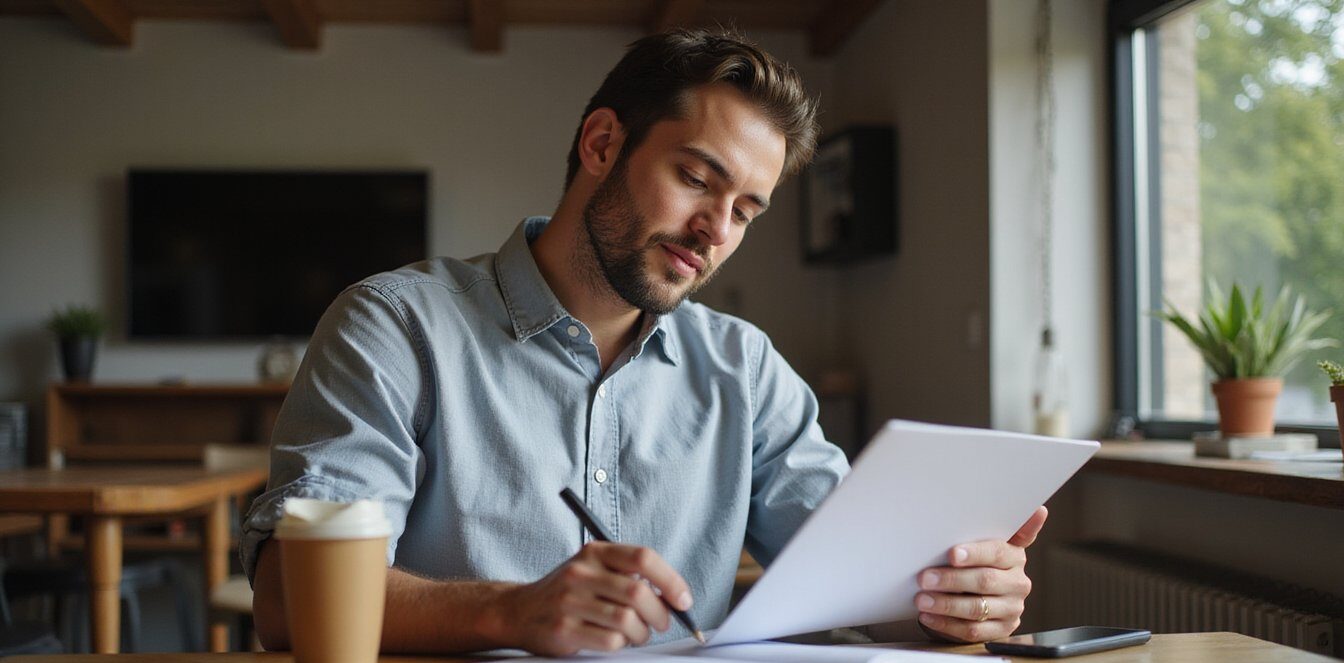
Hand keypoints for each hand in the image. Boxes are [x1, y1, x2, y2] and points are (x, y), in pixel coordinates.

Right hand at [490, 541, 693, 655]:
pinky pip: (610, 641)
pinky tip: (614, 640)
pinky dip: (621, 645)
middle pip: (638, 592)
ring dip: (641, 633)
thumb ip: (629, 576)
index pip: (643, 558)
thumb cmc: (570, 593)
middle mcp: (581, 572)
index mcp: (595, 552)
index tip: (684, 600)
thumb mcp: (594, 570)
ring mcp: (570, 600)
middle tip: (661, 623)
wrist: (519, 611)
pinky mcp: (563, 628)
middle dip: (660, 614)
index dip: (671, 580)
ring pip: (627, 620)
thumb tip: (674, 598)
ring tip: (636, 634)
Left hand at [914, 506, 1047, 642]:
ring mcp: (1011, 609)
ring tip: (922, 600)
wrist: (983, 594)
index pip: (997, 553)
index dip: (974, 553)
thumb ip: (995, 526)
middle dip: (951, 580)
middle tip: (923, 578)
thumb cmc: (978, 561)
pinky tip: (928, 616)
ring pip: (977, 609)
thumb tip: (1040, 509)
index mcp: (1015, 556)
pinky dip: (947, 625)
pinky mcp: (1002, 630)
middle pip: (984, 581)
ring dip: (946, 605)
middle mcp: (1018, 583)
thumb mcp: (985, 541)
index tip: (952, 554)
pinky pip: (973, 631)